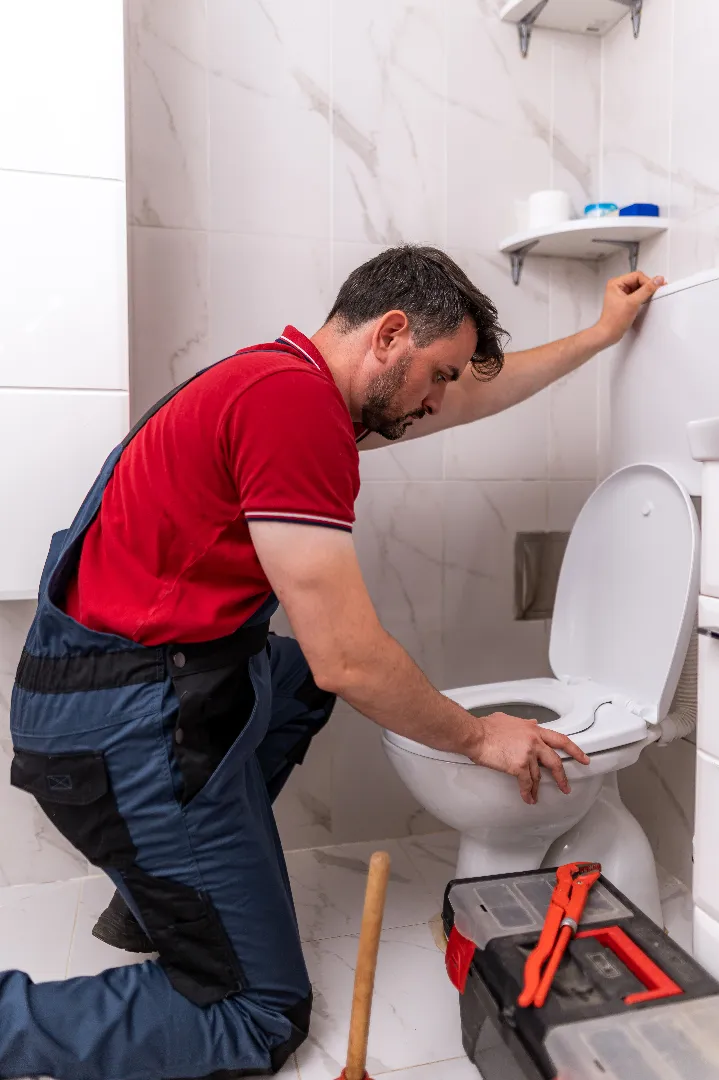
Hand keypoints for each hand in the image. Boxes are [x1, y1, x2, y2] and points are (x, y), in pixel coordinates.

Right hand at [468, 712, 589, 805]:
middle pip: (554, 761)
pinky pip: (526, 783)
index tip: (583, 758)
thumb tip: (533, 723)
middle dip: (562, 776)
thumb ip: (524, 723)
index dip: (574, 750)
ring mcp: (527, 754)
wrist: (475, 735)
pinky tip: (528, 798)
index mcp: (533, 730)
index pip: (560, 740)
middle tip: (566, 786)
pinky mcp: (518, 766)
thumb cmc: (486, 727)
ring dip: (537, 787)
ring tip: (535, 795)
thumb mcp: (509, 719)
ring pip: (538, 775)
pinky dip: (527, 792)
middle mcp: (534, 741)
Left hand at [595, 271, 665, 347]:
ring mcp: (622, 294)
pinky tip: (645, 303)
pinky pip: (638, 295)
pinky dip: (643, 298)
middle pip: (639, 281)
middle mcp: (618, 287)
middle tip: (655, 293)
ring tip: (648, 299)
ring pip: (639, 288)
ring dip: (646, 292)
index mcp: (616, 283)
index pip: (637, 276)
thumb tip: (657, 280)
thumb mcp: (632, 303)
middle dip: (647, 286)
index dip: (648, 281)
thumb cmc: (613, 321)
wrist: (609, 334)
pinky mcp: (625, 302)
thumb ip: (646, 290)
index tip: (656, 287)